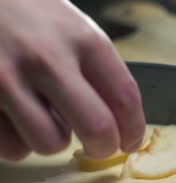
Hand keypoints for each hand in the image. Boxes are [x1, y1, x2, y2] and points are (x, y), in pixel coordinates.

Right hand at [0, 0, 145, 160]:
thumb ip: (97, 68)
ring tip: (47, 119)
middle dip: (104, 148)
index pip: (125, 98)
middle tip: (100, 147)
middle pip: (96, 128)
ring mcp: (7, 79)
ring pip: (50, 144)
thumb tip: (120, 119)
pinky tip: (18, 118)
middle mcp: (48, 59)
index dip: (134, 130)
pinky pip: (12, 147)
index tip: (131, 141)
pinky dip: (19, 141)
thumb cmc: (28, 12)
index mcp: (83, 40)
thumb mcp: (74, 27)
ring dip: (54, 140)